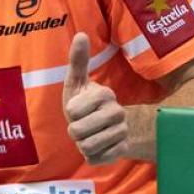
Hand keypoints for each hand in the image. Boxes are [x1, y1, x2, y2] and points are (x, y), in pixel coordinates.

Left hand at [63, 32, 128, 164]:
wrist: (107, 127)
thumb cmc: (85, 103)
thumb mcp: (77, 83)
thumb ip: (77, 61)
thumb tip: (80, 34)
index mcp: (106, 94)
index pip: (74, 110)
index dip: (71, 112)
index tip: (78, 108)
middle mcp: (117, 113)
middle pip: (77, 131)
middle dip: (73, 130)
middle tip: (81, 124)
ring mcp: (121, 132)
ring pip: (86, 147)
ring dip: (81, 144)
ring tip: (89, 134)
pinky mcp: (121, 151)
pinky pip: (94, 159)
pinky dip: (91, 155)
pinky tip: (98, 146)